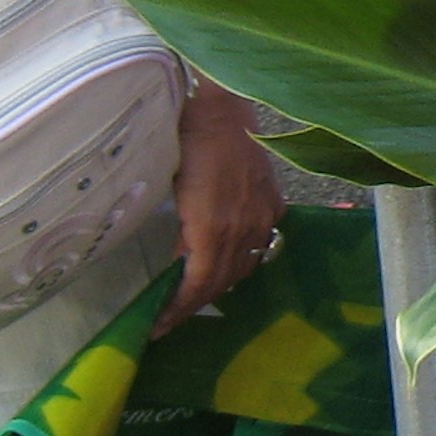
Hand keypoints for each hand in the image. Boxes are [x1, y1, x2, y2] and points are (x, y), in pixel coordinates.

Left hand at [164, 84, 284, 330]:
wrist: (223, 108)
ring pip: (245, 267)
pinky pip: (262, 245)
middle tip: (172, 317)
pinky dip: (244, 260)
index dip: (180, 310)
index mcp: (211, 229)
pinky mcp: (275, 204)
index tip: (160, 326)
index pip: (198, 285)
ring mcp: (263, 217)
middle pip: (223, 282)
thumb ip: (181, 232)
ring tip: (199, 293)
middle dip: (197, 303)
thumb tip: (181, 259)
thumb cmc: (187, 142)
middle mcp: (242, 229)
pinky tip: (231, 260)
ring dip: (221, 284)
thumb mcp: (173, 192)